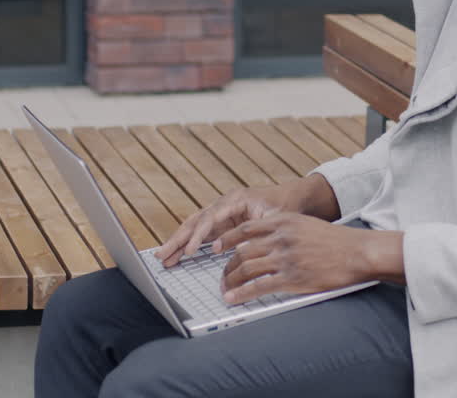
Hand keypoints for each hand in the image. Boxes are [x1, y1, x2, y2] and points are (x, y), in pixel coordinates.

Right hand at [156, 183, 296, 267]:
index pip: (210, 218)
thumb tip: (240, 249)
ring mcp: (221, 213)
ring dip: (179, 243)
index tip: (191, 251)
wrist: (294, 198)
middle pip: (195, 221)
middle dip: (178, 239)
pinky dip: (190, 245)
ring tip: (163, 258)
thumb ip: (257, 232)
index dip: (199, 235)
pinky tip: (178, 256)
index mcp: (235, 199)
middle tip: (162, 255)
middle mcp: (224, 204)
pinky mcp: (223, 223)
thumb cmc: (285, 206)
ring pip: (194, 228)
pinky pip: (202, 234)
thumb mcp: (275, 219)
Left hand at [217, 213, 403, 303]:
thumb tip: (262, 242)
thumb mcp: (306, 225)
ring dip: (230, 281)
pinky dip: (241, 294)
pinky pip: (258, 287)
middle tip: (222, 276)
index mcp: (284, 222)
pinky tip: (234, 299)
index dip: (227, 240)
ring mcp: (285, 258)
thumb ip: (284, 230)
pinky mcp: (291, 278)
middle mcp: (280, 238)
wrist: (358, 252)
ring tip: (225, 290)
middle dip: (227, 266)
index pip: (245, 229)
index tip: (216, 247)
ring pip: (245, 269)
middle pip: (242, 252)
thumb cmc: (337, 241)